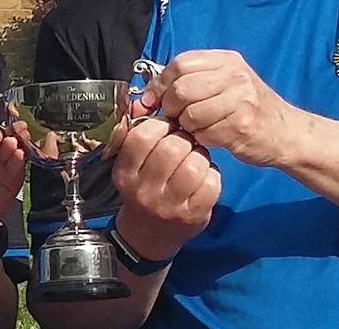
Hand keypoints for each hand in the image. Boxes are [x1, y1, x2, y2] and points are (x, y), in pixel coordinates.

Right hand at [111, 116, 220, 260]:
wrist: (149, 234)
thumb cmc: (143, 190)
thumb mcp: (129, 166)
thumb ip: (133, 138)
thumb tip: (141, 104)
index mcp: (125, 174)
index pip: (142, 136)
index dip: (160, 124)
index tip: (167, 127)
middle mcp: (144, 191)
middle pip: (172, 148)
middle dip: (183, 138)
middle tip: (185, 142)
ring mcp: (170, 206)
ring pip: (194, 164)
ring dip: (200, 155)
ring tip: (195, 158)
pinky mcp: (193, 215)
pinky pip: (212, 182)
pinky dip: (213, 173)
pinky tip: (205, 175)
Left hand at [143, 50, 304, 166]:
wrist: (286, 131)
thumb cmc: (246, 107)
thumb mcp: (222, 83)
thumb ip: (187, 82)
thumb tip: (141, 98)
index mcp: (226, 60)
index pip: (180, 64)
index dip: (159, 84)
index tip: (150, 100)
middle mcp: (235, 76)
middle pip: (182, 89)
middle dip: (170, 107)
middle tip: (175, 117)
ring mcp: (241, 100)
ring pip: (191, 114)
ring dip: (186, 126)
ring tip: (196, 127)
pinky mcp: (243, 126)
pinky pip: (205, 134)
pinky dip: (201, 139)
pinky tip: (210, 136)